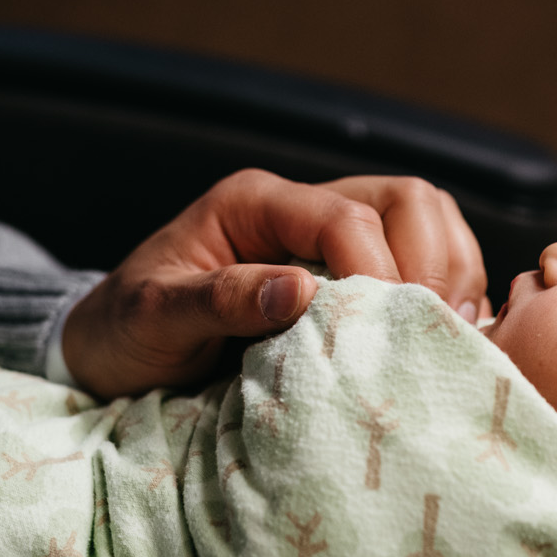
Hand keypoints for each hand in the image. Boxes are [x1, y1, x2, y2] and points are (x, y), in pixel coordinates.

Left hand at [60, 169, 488, 398]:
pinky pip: (420, 265)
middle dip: (433, 263)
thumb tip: (301, 291)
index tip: (385, 331)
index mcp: (254, 204)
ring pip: (427, 224)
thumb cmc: (122, 332)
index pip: (347, 215)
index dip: (380, 269)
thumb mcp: (153, 318)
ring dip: (448, 275)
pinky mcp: (346, 278)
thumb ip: (220, 301)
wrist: (108, 355)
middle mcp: (300, 211)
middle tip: (432, 331)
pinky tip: (435, 341)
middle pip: (408, 201)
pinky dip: (443, 297)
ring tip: (445, 337)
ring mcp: (329, 242)